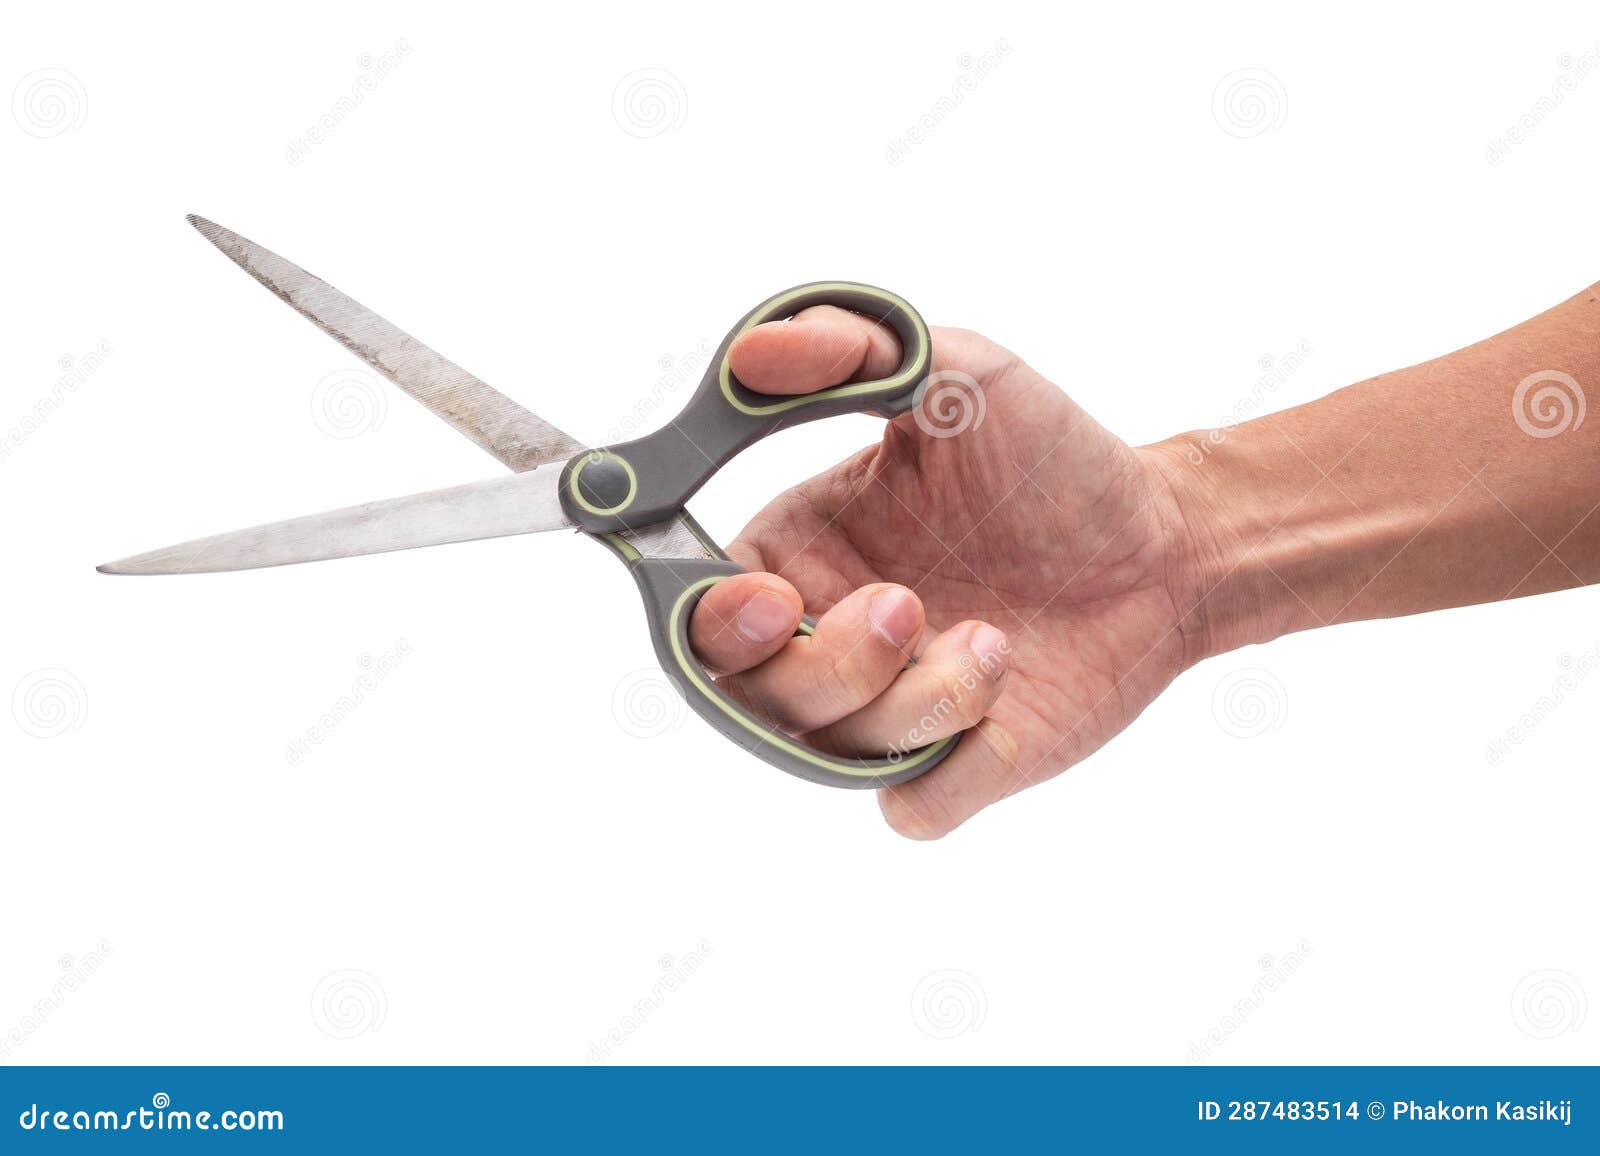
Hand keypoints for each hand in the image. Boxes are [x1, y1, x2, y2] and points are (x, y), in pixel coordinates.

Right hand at [689, 307, 1199, 836]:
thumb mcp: (959, 372)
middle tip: (907, 606)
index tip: (775, 596)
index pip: (703, 614)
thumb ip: (853, 350)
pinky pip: (915, 810)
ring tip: (994, 639)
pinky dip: (950, 775)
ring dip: (914, 702)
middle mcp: (832, 637)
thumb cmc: (1048, 453)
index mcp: (801, 552)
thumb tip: (752, 355)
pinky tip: (1006, 715)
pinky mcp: (963, 765)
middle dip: (825, 666)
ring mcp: (893, 709)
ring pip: (836, 755)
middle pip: (757, 698)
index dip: (716, 624)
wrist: (1164, 537)